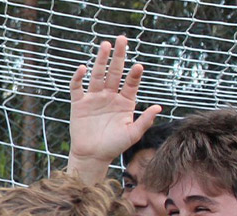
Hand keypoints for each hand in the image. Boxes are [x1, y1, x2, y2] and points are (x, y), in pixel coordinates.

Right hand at [68, 35, 162, 170]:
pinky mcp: (79, 103)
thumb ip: (145, 120)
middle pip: (114, 72)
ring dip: (101, 60)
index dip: (134, 75)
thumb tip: (159, 107)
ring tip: (105, 45)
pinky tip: (83, 68)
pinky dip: (78, 78)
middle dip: (118, 56)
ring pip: (98, 75)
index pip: (131, 83)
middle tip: (122, 39)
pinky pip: (77, 87)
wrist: (93, 156)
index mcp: (125, 101)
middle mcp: (110, 96)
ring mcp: (94, 98)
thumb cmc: (114, 146)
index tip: (138, 67)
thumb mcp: (132, 134)